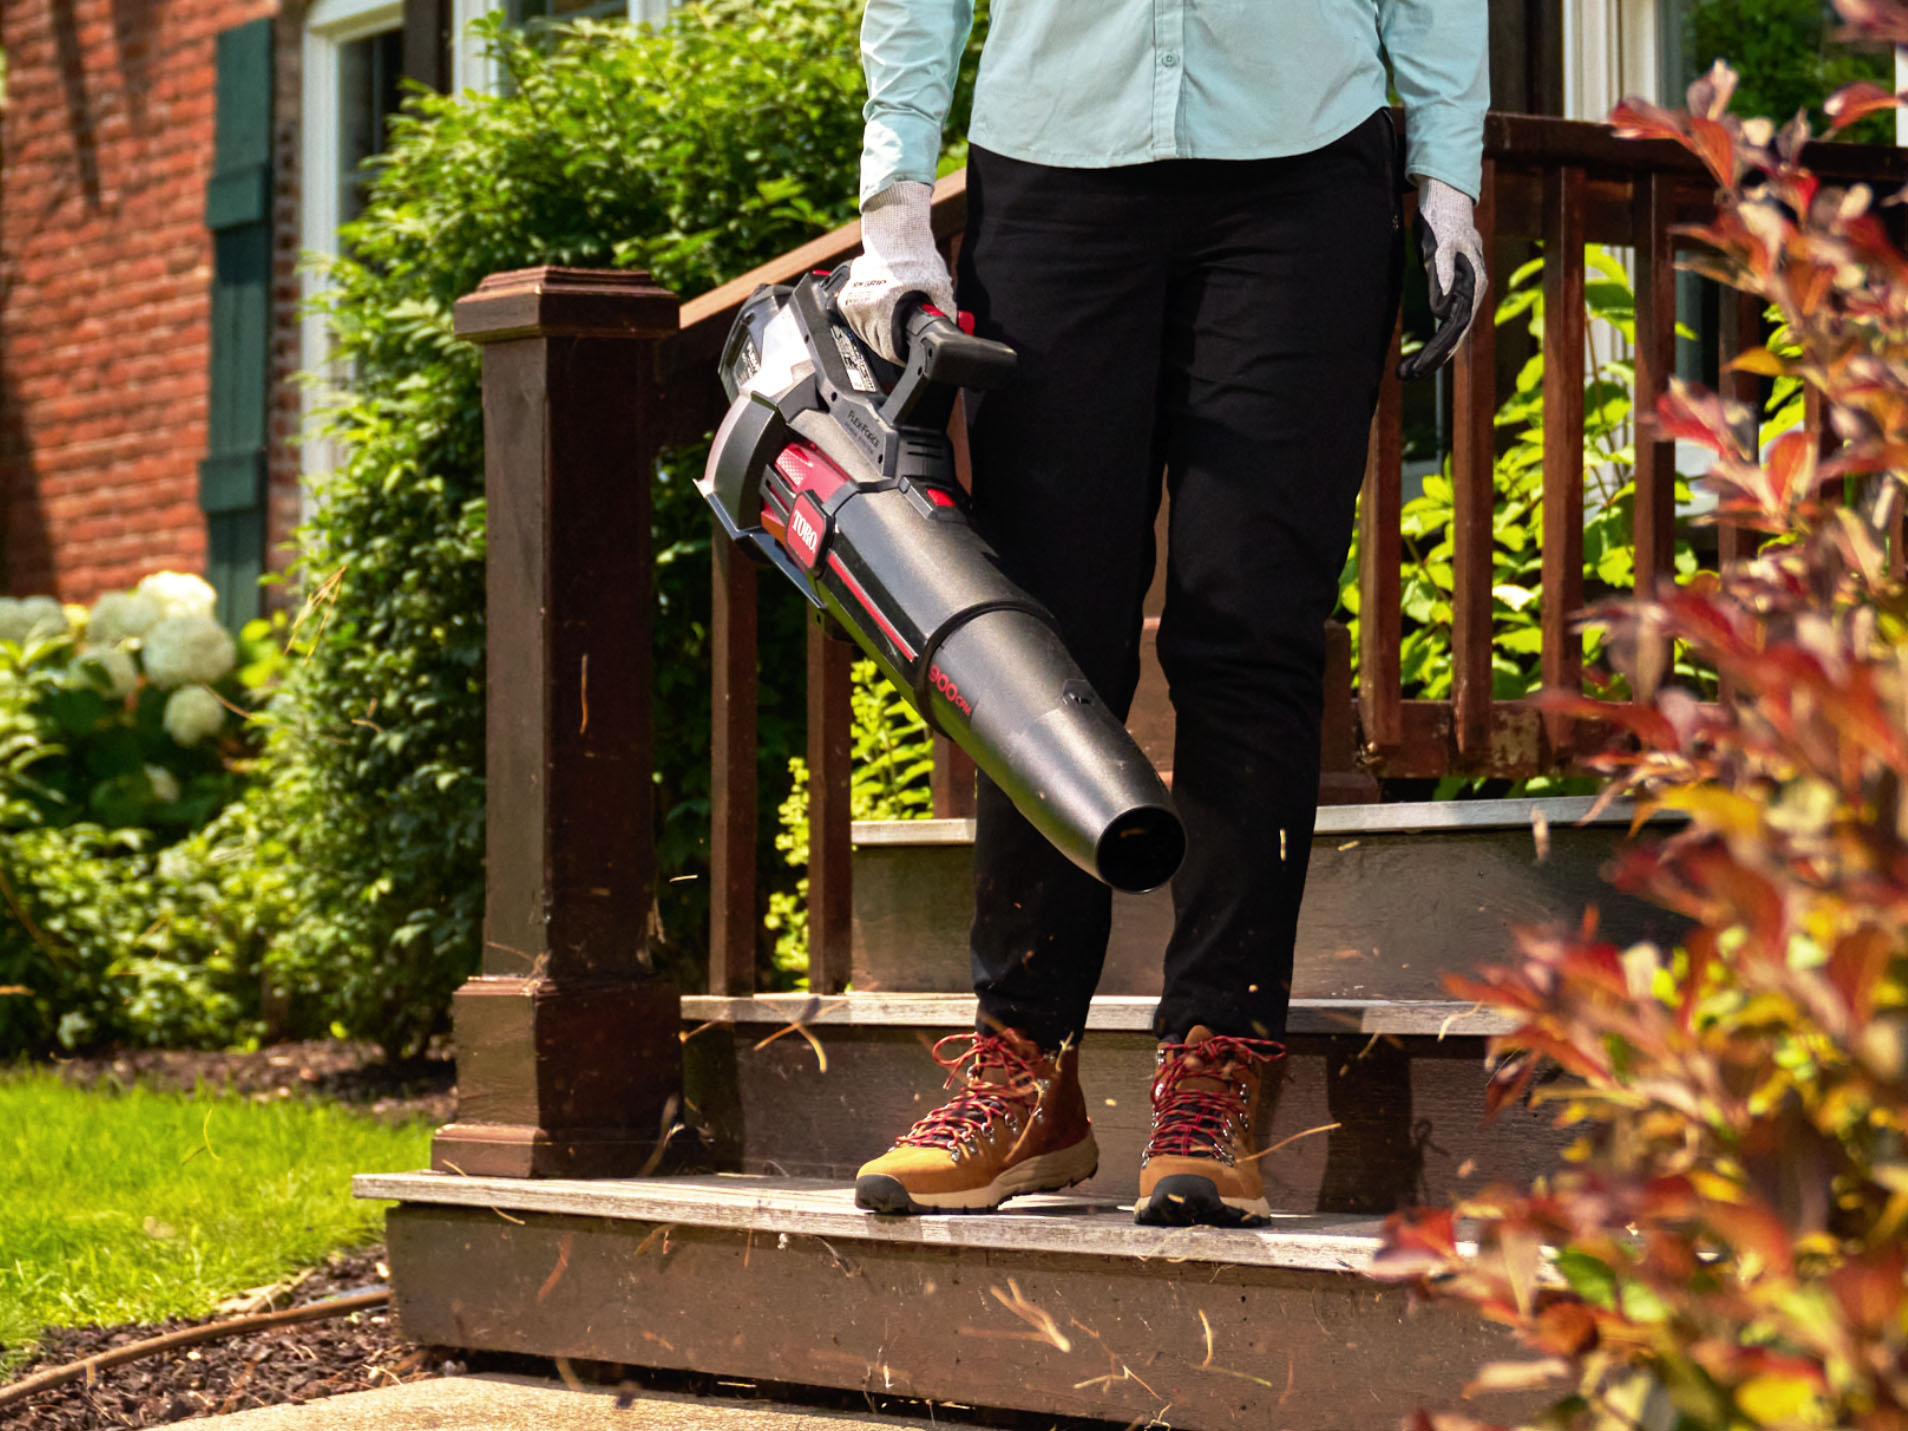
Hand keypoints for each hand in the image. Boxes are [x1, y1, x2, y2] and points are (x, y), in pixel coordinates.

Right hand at [839, 181, 955, 363]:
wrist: (896, 235)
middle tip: (904, 333)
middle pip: (876, 344)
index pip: (887, 350)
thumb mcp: (939, 288)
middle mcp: (864, 307)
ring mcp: (852, 302)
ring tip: (894, 320)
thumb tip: (949, 334)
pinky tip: (881, 313)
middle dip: (892, 342)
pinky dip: (868, 323)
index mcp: (884, 308)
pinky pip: (856, 323)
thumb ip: (944, 314)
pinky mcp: (846, 297)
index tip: (907, 352)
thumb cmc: (916, 258)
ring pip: (865, 335)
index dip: (901, 355)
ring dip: (878, 334)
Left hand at [1398, 177, 1487, 380]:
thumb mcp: (1440, 246)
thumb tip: (1441, 312)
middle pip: (1454, 335)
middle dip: (1431, 358)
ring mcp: (1465, 291)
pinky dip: (1435, 340)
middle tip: (1406, 376)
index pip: (1455, 327)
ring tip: (1409, 372)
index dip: (1437, 350)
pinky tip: (1423, 353)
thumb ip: (1441, 275)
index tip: (1419, 367)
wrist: (1447, 199)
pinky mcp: (1454, 288)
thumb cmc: (1443, 219)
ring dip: (1432, 353)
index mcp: (1473, 284)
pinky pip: (1447, 322)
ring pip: (1451, 331)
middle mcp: (1473, 292)